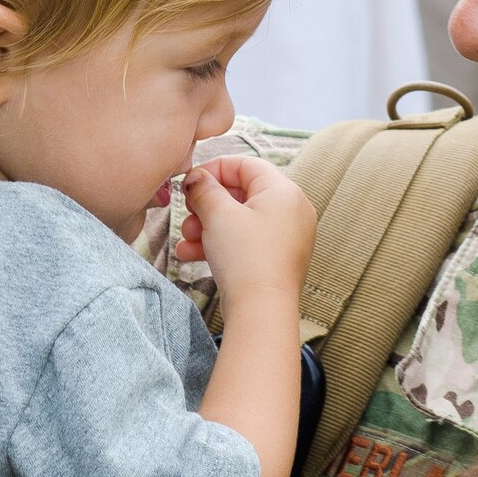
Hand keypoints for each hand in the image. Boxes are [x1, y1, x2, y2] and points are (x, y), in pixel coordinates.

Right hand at [175, 156, 316, 305]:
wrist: (262, 311)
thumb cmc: (247, 259)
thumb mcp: (218, 215)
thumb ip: (204, 189)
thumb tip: (195, 178)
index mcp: (284, 191)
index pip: (246, 165)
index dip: (214, 169)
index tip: (190, 181)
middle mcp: (291, 211)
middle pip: (241, 193)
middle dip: (207, 204)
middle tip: (187, 212)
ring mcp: (286, 237)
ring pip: (239, 220)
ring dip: (207, 226)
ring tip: (186, 239)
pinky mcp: (276, 259)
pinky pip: (245, 241)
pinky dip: (220, 244)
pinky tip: (191, 255)